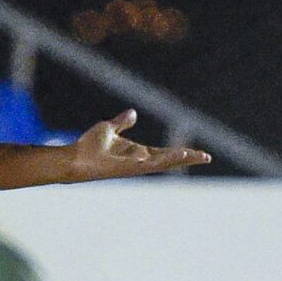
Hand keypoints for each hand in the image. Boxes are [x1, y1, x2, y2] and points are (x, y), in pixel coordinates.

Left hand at [61, 109, 211, 181]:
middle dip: (187, 158)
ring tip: (194, 155)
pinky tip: (170, 157)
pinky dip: (156, 161)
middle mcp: (139, 161)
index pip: (165, 152)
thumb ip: (122, 122)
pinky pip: (144, 164)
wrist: (74, 158)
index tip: (198, 153)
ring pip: (160, 163)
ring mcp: (133, 166)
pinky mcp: (124, 168)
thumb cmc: (88, 146)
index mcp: (138, 152)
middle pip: (168, 159)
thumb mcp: (109, 128)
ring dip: (176, 159)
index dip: (181, 152)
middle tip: (206, 157)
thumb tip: (132, 112)